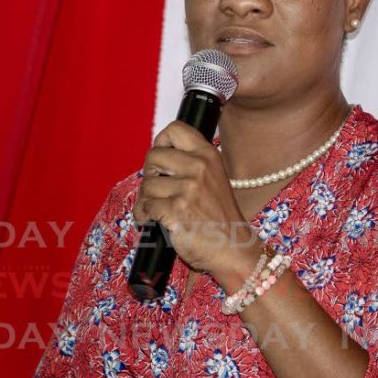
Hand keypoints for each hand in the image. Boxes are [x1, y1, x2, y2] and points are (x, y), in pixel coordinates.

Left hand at [133, 120, 260, 275]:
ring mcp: (189, 188)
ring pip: (147, 185)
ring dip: (146, 200)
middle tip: (157, 190)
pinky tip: (153, 222)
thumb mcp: (213, 178)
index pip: (175, 129)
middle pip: (153, 156)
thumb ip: (190, 163)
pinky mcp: (177, 210)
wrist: (233, 248)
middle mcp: (200, 167)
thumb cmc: (219, 217)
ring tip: (157, 210)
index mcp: (208, 155)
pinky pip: (145, 207)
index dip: (161, 143)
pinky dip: (144, 216)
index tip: (162, 162)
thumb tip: (156, 158)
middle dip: (149, 175)